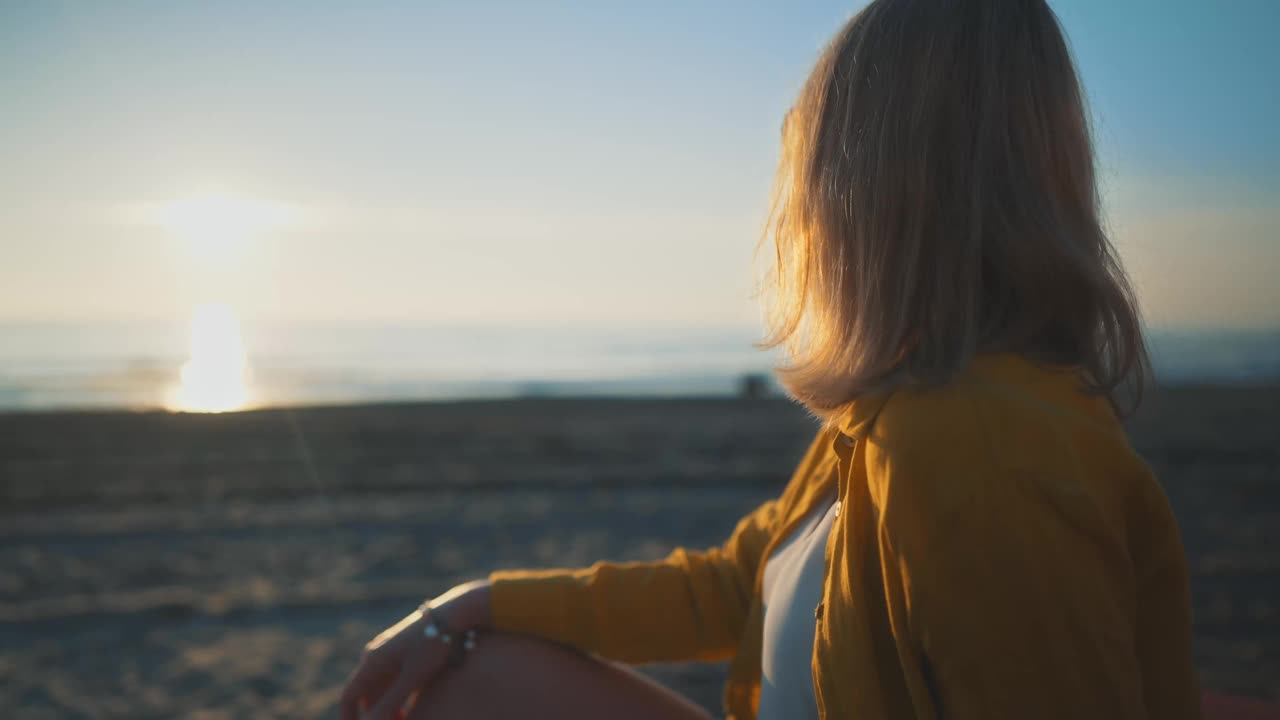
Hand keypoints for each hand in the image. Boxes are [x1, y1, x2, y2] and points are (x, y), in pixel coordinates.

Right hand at [340, 580, 491, 719]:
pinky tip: (412, 707)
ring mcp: (389, 654)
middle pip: (367, 696)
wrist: (454, 615)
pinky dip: (398, 697)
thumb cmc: (433, 644)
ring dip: (389, 708)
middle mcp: (375, 656)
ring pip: (381, 689)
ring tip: (406, 719)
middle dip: (377, 716)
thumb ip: (390, 702)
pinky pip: (393, 680)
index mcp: (372, 661)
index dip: (349, 718)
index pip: (349, 697)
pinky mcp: (403, 653)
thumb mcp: (413, 677)